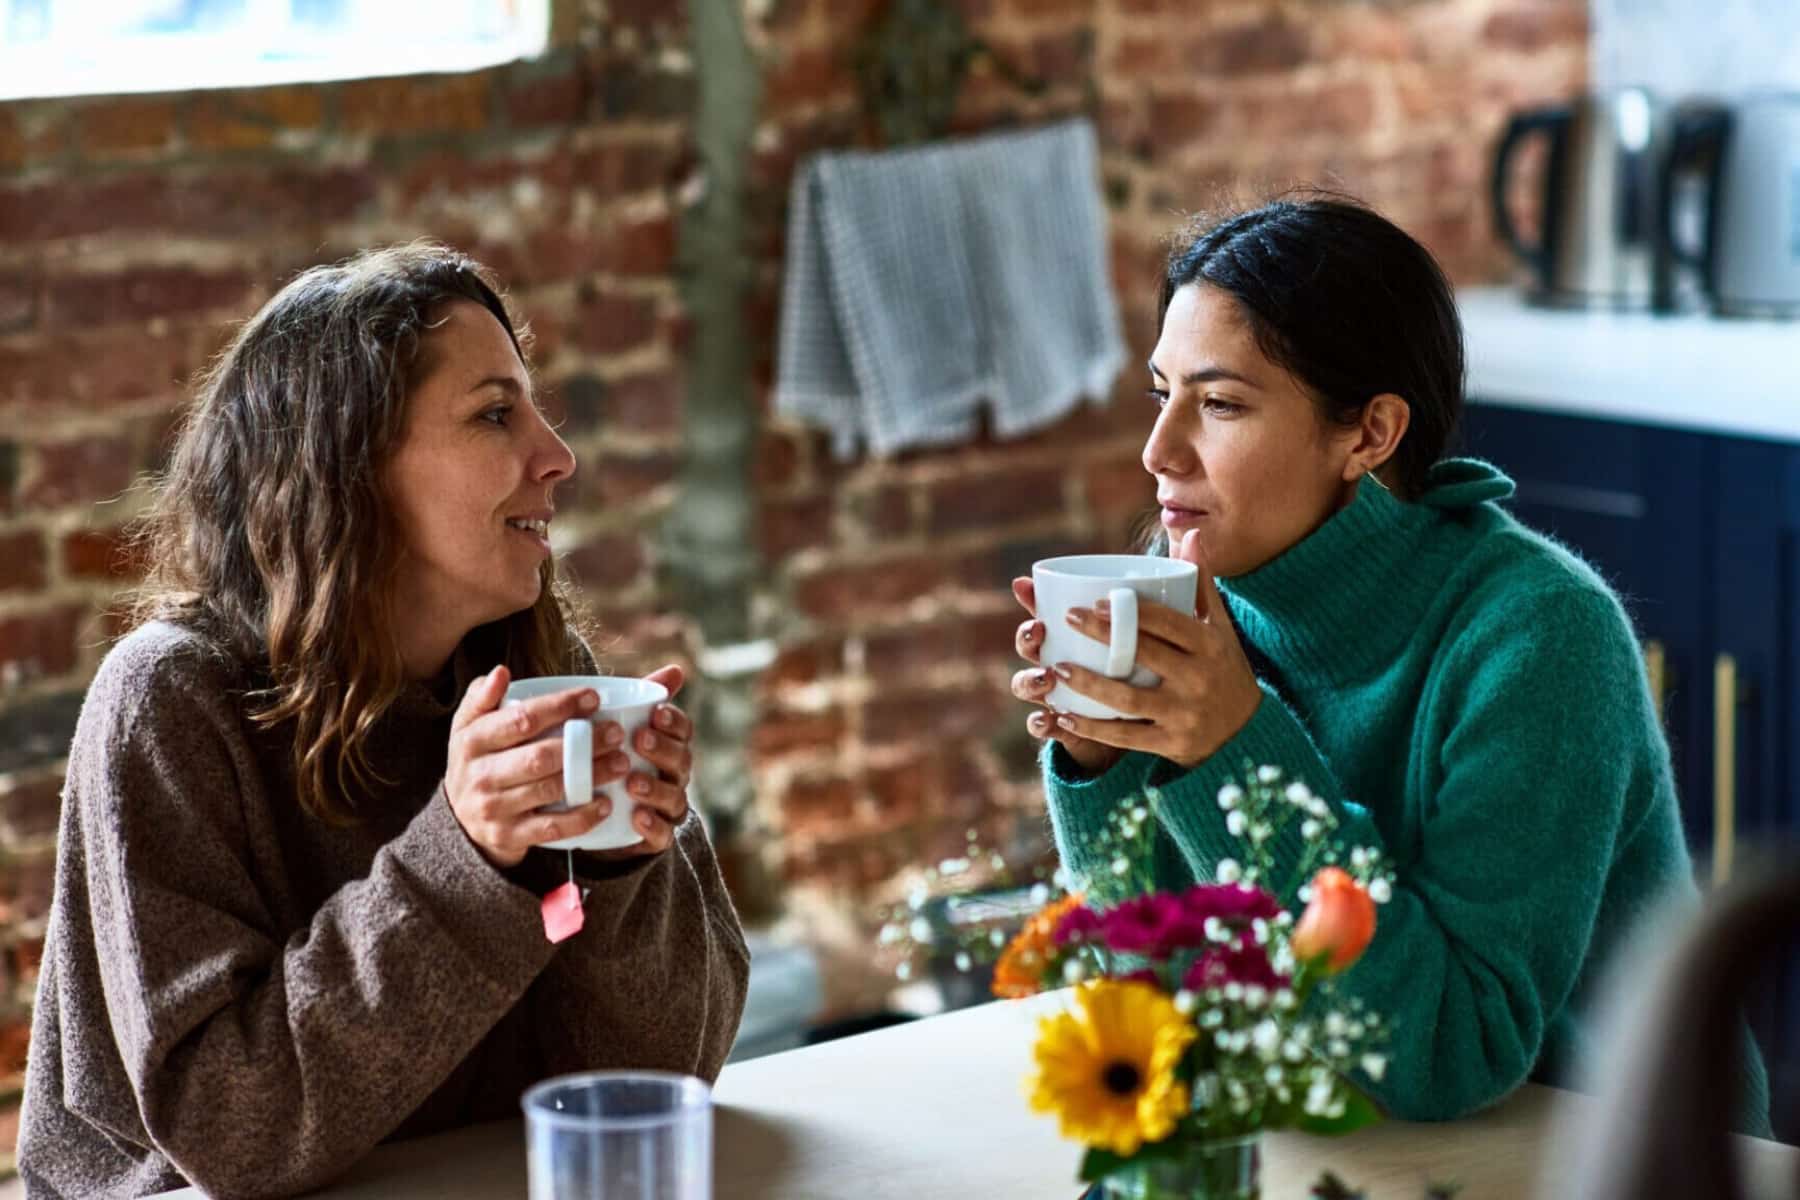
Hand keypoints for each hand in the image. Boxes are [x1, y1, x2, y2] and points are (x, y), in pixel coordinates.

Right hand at [445, 666, 613, 868]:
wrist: (460, 818)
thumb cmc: (478, 759)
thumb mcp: (471, 725)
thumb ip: (484, 696)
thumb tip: (501, 672)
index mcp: (472, 740)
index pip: (522, 720)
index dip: (560, 707)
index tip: (594, 698)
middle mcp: (479, 775)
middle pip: (540, 756)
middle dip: (584, 743)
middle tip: (617, 733)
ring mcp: (494, 808)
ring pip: (550, 790)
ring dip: (591, 776)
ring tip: (621, 763)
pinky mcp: (509, 836)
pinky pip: (551, 827)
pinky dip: (581, 817)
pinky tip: (605, 803)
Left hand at [587, 663, 693, 859]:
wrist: (603, 815)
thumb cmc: (619, 760)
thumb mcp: (623, 729)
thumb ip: (644, 699)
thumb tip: (676, 669)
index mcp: (670, 746)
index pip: (683, 731)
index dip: (673, 722)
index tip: (656, 712)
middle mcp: (674, 776)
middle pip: (681, 761)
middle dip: (663, 749)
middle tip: (641, 739)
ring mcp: (667, 807)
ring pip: (673, 798)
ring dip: (655, 789)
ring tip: (633, 782)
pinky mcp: (655, 836)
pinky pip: (662, 834)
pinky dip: (652, 826)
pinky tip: (637, 817)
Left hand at [1031, 530, 1261, 768]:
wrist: (1248, 732)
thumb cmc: (1223, 667)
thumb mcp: (1219, 627)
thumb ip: (1201, 583)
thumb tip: (1192, 535)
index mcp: (1208, 646)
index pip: (1167, 623)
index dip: (1131, 611)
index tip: (1095, 601)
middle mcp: (1198, 679)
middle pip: (1144, 655)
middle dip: (1104, 636)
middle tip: (1067, 619)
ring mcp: (1184, 714)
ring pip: (1129, 700)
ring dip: (1090, 685)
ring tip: (1057, 668)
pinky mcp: (1171, 744)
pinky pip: (1125, 737)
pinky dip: (1092, 729)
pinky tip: (1063, 716)